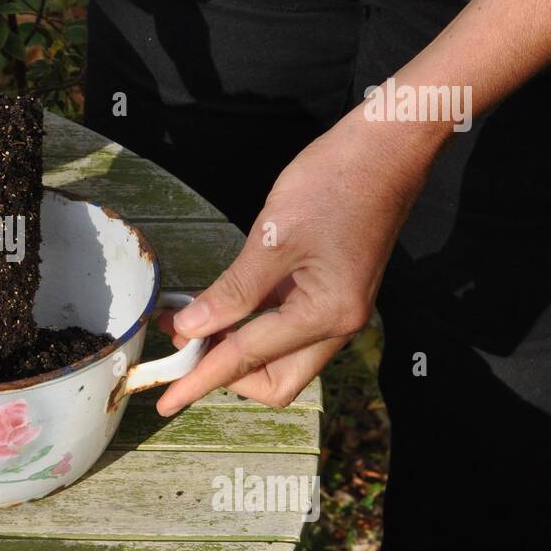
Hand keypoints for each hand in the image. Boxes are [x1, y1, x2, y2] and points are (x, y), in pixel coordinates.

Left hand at [156, 115, 440, 414]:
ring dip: (238, 349)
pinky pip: (289, 329)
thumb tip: (189, 329)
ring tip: (192, 323)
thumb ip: (231, 292)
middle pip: (275, 381)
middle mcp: (339, 325)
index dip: (200, 379)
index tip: (165, 400)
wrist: (385, 149)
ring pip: (283, 359)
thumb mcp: (272, 238)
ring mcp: (341, 311)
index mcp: (326, 315)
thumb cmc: (332, 184)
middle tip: (182, 347)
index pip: (247, 359)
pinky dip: (254, 326)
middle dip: (226, 374)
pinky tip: (224, 307)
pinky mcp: (335, 294)